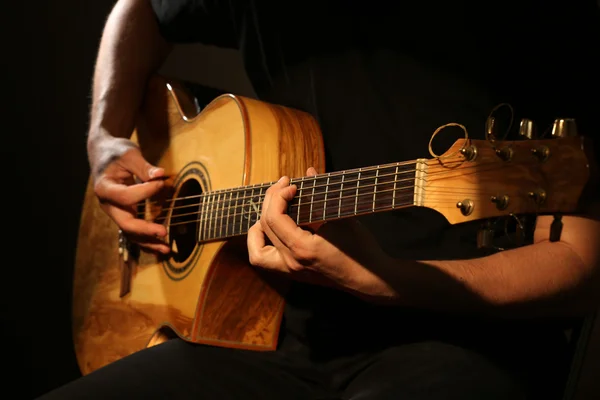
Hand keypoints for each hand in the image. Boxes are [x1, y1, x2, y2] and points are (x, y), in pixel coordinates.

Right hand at [92, 138, 169, 253]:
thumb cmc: (116, 152)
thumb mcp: (129, 154)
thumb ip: (144, 166)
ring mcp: (115, 212)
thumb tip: (160, 175)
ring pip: (130, 233)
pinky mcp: (124, 214)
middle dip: (145, 229)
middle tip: (164, 231)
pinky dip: (147, 240)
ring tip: (166, 249)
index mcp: (104, 188)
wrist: (104, 155)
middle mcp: (108, 204)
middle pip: (125, 223)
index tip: (161, 182)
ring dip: (149, 242)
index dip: (146, 192)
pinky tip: (162, 246)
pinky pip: (134, 232)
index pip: (126, 197)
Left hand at [247, 167, 390, 292]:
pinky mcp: (294, 273)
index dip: (278, 195)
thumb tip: (309, 171)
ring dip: (258, 229)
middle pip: (265, 227)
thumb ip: (322, 193)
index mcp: (302, 249)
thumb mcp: (342, 218)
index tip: (292, 184)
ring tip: (269, 211)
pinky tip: (274, 229)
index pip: (274, 218)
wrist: (370, 280)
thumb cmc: (361, 249)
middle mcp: (292, 262)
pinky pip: (267, 261)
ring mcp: (291, 270)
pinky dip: (263, 244)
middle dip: (270, 201)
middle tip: (284, 186)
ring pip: (257, 252)